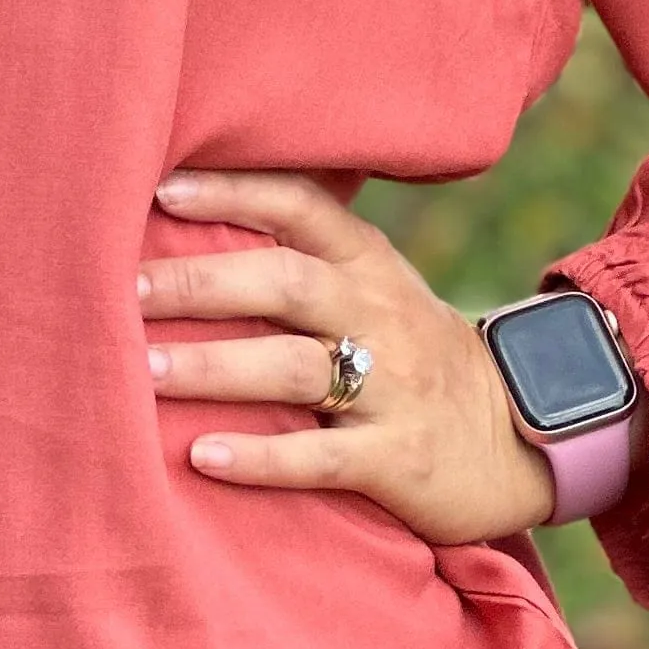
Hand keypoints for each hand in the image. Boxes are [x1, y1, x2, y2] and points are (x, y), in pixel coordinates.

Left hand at [141, 169, 555, 547]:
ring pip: (295, 367)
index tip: (159, 190)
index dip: (232, 192)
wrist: (525, 436)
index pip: (300, 207)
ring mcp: (392, 388)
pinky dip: (260, 456)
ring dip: (214, 367)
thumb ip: (305, 258)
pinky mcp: (397, 459)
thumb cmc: (414, 355)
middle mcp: (379, 315)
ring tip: (140, 373)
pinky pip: (322, 456)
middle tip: (123, 289)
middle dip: (201, 283)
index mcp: (368, 265)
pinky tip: (201, 455)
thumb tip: (190, 221)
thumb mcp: (377, 290)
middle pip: (284, 283)